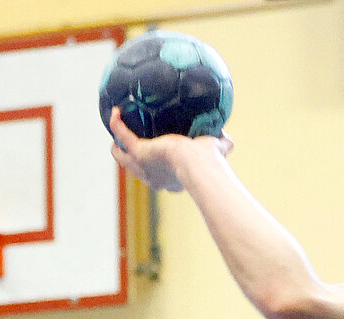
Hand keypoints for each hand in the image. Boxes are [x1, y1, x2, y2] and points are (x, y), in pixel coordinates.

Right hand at [108, 108, 231, 191]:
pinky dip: (117, 124)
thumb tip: (228, 138)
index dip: (159, 172)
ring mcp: (143, 166)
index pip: (163, 180)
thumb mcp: (216, 149)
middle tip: (129, 145)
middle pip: (137, 171)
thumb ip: (221, 144)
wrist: (198, 163)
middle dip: (131, 160)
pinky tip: (115, 111)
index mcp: (173, 181)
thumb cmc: (210, 162)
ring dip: (117, 146)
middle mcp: (155, 178)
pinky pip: (122, 136)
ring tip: (115, 131)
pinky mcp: (137, 152)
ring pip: (122, 158)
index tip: (160, 159)